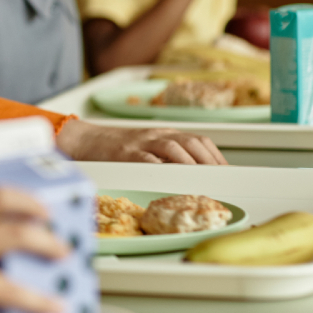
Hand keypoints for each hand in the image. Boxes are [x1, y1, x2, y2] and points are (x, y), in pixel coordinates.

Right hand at [57, 121, 226, 164]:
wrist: (86, 139)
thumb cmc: (117, 148)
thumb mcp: (146, 146)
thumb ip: (168, 156)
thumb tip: (195, 175)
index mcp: (164, 134)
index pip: (198, 140)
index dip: (215, 156)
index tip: (226, 171)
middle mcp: (156, 135)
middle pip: (191, 142)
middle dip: (210, 160)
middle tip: (219, 178)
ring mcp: (142, 143)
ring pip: (174, 148)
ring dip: (192, 164)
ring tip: (202, 179)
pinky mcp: (126, 154)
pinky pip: (148, 160)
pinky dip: (163, 169)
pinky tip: (172, 179)